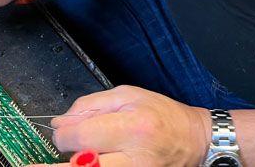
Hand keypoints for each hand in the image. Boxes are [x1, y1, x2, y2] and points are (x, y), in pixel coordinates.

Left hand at [29, 86, 210, 166]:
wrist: (194, 140)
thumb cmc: (163, 116)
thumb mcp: (128, 95)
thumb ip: (90, 106)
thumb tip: (60, 122)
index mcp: (132, 127)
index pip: (80, 137)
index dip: (62, 135)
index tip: (61, 132)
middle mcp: (134, 157)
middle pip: (81, 164)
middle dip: (67, 155)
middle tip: (66, 147)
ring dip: (79, 164)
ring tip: (70, 157)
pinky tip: (90, 161)